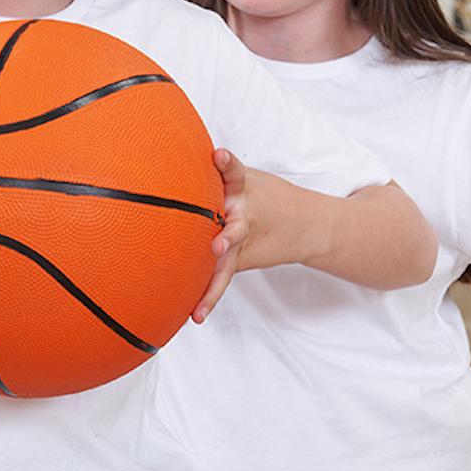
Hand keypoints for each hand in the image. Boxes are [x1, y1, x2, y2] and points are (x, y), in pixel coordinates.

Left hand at [194, 148, 300, 321]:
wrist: (306, 224)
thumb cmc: (262, 195)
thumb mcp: (244, 177)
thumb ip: (214, 175)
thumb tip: (164, 164)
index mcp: (242, 189)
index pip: (235, 173)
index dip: (227, 164)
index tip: (220, 155)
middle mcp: (243, 216)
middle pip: (235, 226)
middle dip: (227, 237)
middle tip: (217, 245)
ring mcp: (241, 240)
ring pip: (226, 261)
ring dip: (215, 275)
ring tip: (202, 296)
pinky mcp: (238, 260)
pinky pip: (220, 278)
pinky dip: (209, 296)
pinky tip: (196, 314)